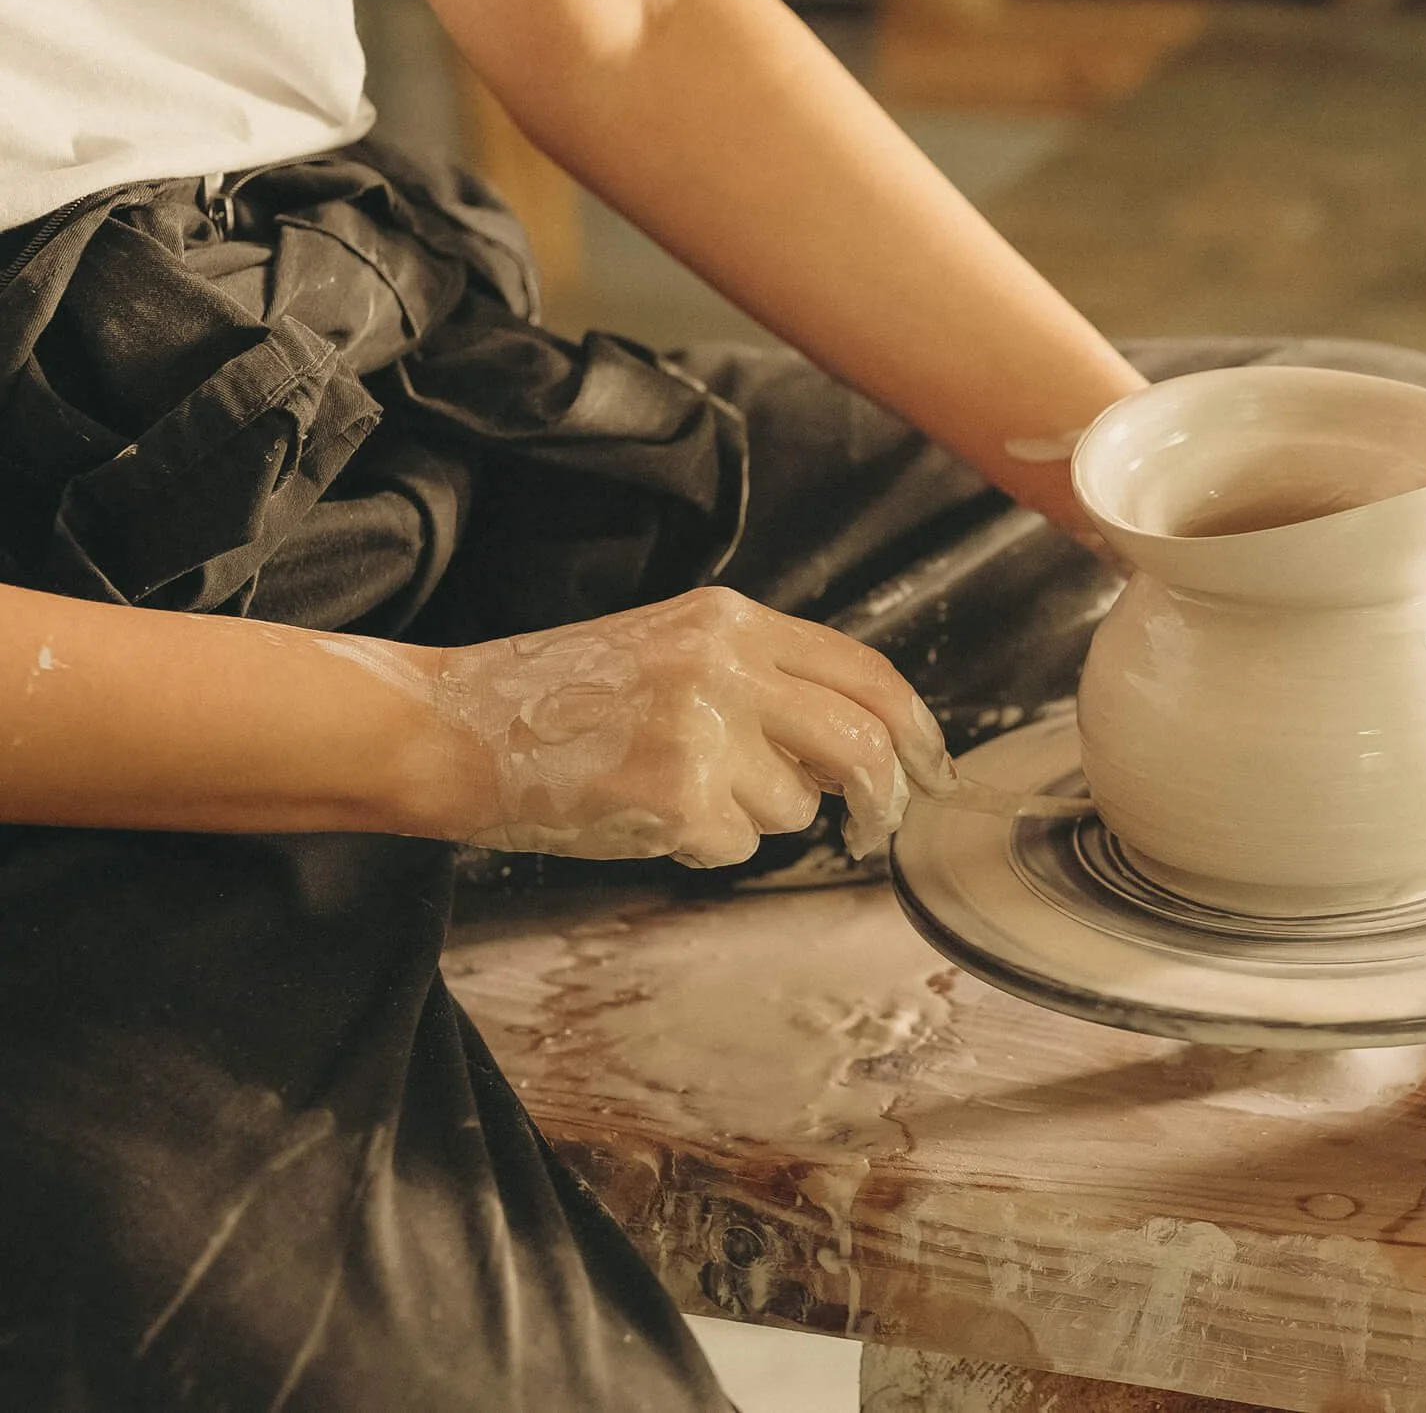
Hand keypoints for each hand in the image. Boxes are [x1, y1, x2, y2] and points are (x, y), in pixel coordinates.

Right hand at [428, 588, 955, 867]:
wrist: (454, 728)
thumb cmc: (562, 697)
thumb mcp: (674, 649)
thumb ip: (764, 678)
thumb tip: (861, 742)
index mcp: (731, 621)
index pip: (866, 672)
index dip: (916, 729)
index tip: (931, 769)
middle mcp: (726, 666)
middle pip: (862, 742)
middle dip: (883, 796)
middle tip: (873, 824)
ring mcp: (702, 733)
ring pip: (794, 805)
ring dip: (757, 818)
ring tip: (679, 790)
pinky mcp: (675, 799)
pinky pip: (736, 845)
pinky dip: (702, 845)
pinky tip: (644, 812)